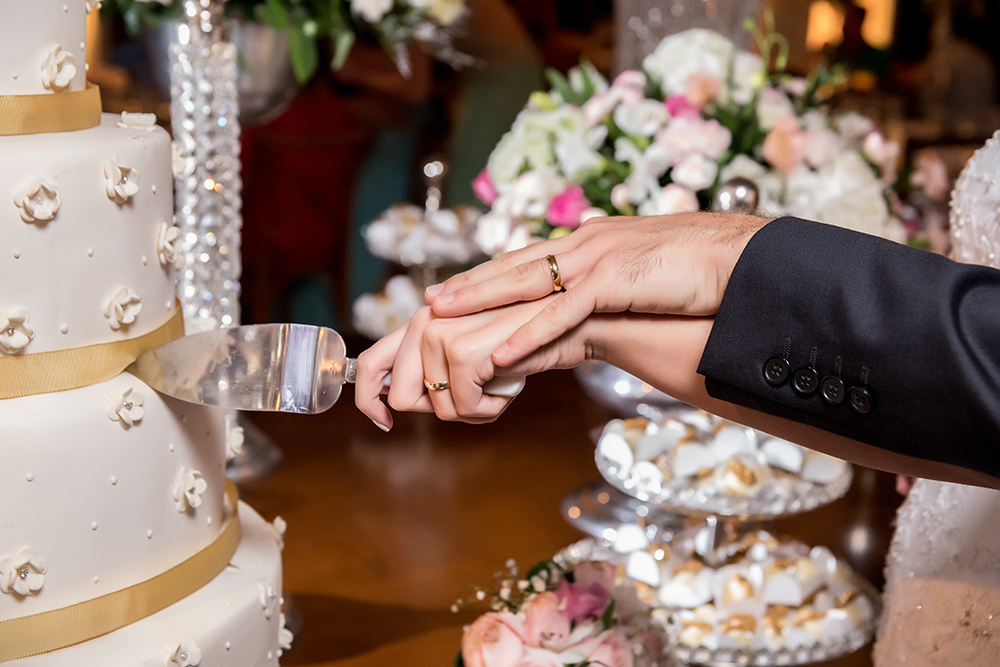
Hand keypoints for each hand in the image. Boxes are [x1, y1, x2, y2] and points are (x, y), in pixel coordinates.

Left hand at [355, 296, 597, 426]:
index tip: (384, 423)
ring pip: (437, 408)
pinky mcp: (462, 351)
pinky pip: (462, 408)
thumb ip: (431, 368)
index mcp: (421, 320)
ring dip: (472, 407)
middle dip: (440, 407)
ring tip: (497, 381)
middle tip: (474, 391)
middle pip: (402, 398)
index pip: (369, 364)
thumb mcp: (469, 354)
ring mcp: (441, 332)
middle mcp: (424, 319)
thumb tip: (394, 401)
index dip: (368, 401)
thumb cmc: (520, 344)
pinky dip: (489, 407)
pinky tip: (507, 383)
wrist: (565, 326)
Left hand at [425, 212, 766, 366]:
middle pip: (515, 265)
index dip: (489, 274)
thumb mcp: (642, 278)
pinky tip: (499, 351)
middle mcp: (587, 245)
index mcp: (592, 244)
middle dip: (470, 283)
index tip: (456, 287)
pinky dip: (529, 332)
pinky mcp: (615, 282)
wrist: (741, 258)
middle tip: (430, 299)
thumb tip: (596, 309)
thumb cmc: (697, 271)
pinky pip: (563, 313)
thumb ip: (612, 288)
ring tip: (440, 315)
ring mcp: (598, 260)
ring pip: (527, 283)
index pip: (530, 260)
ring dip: (480, 299)